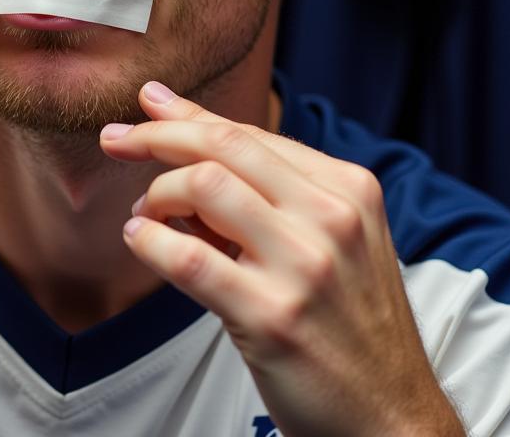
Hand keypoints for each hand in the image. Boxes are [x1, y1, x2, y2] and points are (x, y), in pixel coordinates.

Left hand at [100, 82, 463, 436]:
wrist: (392, 419)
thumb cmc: (349, 324)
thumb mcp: (333, 240)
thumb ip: (269, 191)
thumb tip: (185, 139)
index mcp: (348, 188)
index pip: (250, 133)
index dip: (188, 116)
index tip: (148, 104)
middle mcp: (331, 216)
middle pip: (224, 145)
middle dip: (158, 134)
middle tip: (117, 139)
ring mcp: (304, 265)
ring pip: (204, 186)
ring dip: (158, 192)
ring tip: (147, 214)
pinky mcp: (272, 317)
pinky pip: (187, 258)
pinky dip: (150, 241)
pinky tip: (141, 240)